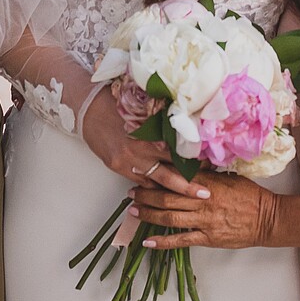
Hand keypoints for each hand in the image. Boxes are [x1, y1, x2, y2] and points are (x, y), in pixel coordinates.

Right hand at [80, 89, 202, 195]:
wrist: (89, 108)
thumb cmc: (118, 103)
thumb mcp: (144, 107)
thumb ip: (163, 119)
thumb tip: (186, 125)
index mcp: (151, 130)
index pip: (179, 148)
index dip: (195, 157)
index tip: (210, 164)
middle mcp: (142, 147)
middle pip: (171, 169)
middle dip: (189, 182)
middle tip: (207, 191)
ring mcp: (129, 159)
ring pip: (157, 180)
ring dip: (174, 189)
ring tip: (189, 197)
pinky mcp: (119, 166)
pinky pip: (141, 181)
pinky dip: (153, 188)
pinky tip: (164, 194)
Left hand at [131, 172, 277, 250]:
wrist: (267, 219)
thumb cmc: (250, 196)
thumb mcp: (230, 176)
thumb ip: (208, 174)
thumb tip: (189, 165)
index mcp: (209, 183)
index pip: (178, 176)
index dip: (158, 173)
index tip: (143, 168)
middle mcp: (203, 201)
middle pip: (168, 196)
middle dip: (146, 193)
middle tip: (131, 190)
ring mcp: (204, 221)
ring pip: (170, 217)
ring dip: (149, 213)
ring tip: (133, 210)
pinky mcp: (207, 238)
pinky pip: (180, 241)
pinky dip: (162, 241)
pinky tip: (147, 241)